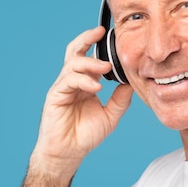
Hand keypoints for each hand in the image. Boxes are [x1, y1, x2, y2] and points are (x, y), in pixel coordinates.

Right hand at [30, 26, 132, 175]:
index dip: (97, 44)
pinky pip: (68, 81)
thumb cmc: (85, 135)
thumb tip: (132, 83)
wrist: (69, 153)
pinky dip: (83, 81)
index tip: (110, 35)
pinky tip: (95, 88)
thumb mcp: (110, 115)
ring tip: (106, 68)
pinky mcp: (55, 96)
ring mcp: (63, 87)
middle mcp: (73, 81)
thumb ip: (120, 99)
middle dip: (86, 39)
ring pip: (73, 64)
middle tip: (100, 32)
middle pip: (75, 52)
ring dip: (90, 63)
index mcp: (85, 83)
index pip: (90, 57)